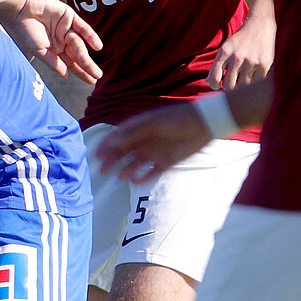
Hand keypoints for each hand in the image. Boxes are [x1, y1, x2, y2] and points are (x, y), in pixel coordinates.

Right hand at [10, 0, 102, 84]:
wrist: (19, 10)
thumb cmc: (25, 31)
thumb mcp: (39, 51)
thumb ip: (53, 62)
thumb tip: (65, 75)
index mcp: (53, 49)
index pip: (70, 62)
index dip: (80, 71)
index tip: (91, 81)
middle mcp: (61, 39)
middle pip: (77, 55)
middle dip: (87, 66)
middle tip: (97, 76)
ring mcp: (66, 28)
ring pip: (79, 44)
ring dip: (86, 56)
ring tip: (94, 69)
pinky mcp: (69, 16)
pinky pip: (83, 27)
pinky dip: (91, 36)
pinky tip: (97, 46)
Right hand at [94, 103, 210, 182]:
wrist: (204, 124)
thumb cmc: (177, 118)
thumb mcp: (152, 123)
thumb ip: (132, 134)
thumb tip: (111, 143)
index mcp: (138, 129)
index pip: (117, 138)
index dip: (105, 145)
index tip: (96, 154)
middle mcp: (143, 141)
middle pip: (122, 153)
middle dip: (111, 160)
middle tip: (102, 169)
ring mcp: (154, 152)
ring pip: (134, 164)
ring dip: (125, 170)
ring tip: (119, 177)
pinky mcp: (165, 162)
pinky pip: (150, 173)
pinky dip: (142, 178)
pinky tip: (135, 181)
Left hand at [209, 17, 274, 88]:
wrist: (259, 25)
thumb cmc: (239, 40)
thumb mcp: (225, 48)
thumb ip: (217, 65)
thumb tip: (209, 83)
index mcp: (224, 53)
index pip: (215, 77)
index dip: (214, 85)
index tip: (217, 86)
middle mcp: (236, 57)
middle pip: (229, 85)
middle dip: (228, 87)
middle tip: (231, 83)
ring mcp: (251, 61)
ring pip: (243, 85)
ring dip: (242, 85)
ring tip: (242, 77)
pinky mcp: (264, 64)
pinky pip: (256, 82)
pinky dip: (254, 81)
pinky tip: (253, 74)